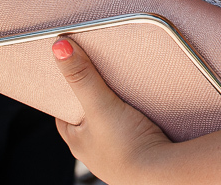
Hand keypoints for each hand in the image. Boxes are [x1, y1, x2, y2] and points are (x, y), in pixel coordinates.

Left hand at [52, 37, 171, 181]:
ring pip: (111, 128)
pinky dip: (135, 124)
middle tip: (104, 80)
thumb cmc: (127, 147)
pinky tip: (145, 115)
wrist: (161, 174)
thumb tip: (59, 47)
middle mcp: (94, 152)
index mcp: (78, 142)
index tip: (73, 76)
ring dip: (117, 113)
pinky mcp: (140, 156)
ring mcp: (117, 156)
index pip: (64, 115)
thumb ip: (82, 76)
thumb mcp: (100, 105)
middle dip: (95, 101)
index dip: (68, 95)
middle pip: (89, 120)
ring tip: (127, 94)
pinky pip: (132, 135)